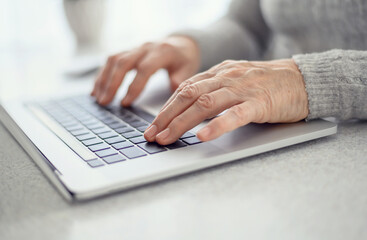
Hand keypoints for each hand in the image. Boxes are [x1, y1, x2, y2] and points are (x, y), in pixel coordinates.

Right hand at [91, 36, 199, 105]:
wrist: (181, 44)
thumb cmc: (184, 59)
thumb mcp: (189, 68)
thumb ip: (180, 79)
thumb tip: (172, 89)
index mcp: (162, 52)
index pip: (144, 69)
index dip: (134, 86)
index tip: (125, 103)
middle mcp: (146, 47)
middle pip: (123, 62)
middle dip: (112, 84)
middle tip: (105, 102)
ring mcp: (135, 47)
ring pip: (114, 60)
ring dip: (103, 79)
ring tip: (98, 98)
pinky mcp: (128, 51)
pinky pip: (111, 60)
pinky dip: (102, 75)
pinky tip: (96, 89)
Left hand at [144, 59, 308, 144]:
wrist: (301, 80)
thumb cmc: (266, 85)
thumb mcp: (234, 82)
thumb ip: (214, 91)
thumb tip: (189, 109)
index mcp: (218, 73)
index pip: (184, 89)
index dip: (165, 108)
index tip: (153, 125)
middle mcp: (226, 78)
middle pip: (188, 95)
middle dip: (166, 116)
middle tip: (151, 135)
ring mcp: (242, 89)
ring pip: (205, 104)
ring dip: (182, 122)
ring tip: (167, 138)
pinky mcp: (259, 103)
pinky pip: (235, 115)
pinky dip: (217, 126)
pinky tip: (203, 136)